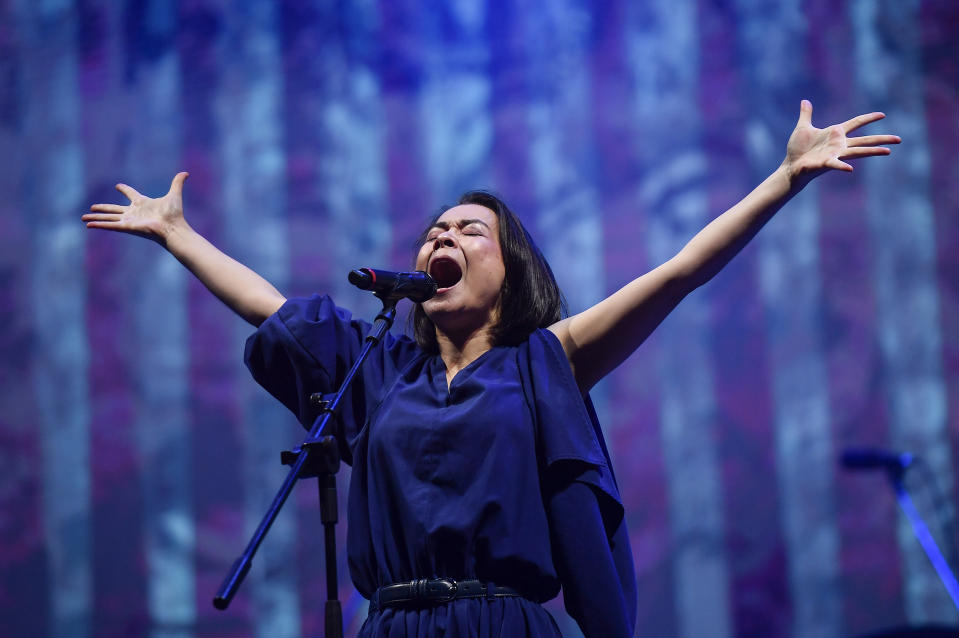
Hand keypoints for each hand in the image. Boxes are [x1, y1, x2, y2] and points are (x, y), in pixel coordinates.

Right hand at [83, 172, 189, 244]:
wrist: (173, 227)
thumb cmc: (174, 214)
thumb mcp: (174, 195)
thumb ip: (177, 183)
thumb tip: (186, 173)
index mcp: (142, 203)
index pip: (131, 194)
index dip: (125, 189)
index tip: (118, 185)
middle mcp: (134, 212)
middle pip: (114, 209)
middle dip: (102, 208)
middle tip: (92, 207)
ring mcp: (129, 220)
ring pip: (108, 218)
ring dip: (96, 217)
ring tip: (83, 218)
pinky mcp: (126, 227)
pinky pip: (109, 225)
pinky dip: (99, 224)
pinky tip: (88, 224)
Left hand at [782, 100, 899, 186]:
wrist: (791, 166)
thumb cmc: (798, 149)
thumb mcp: (803, 128)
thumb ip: (806, 114)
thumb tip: (804, 101)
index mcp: (835, 134)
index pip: (856, 123)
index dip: (869, 118)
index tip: (883, 115)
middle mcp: (839, 144)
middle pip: (865, 140)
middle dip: (882, 139)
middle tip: (899, 139)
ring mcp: (834, 154)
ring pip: (858, 152)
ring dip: (872, 151)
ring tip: (888, 152)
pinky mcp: (825, 163)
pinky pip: (835, 164)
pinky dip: (842, 166)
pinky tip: (850, 168)